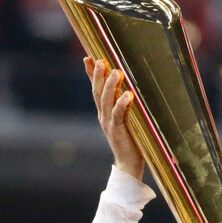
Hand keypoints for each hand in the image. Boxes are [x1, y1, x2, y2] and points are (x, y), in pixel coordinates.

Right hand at [84, 57, 144, 179]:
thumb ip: (125, 107)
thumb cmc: (132, 141)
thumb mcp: (126, 120)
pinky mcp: (118, 131)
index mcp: (104, 112)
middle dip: (97, 75)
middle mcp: (104, 116)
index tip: (88, 58)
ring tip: (116, 72)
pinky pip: (118, 115)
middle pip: (98, 92)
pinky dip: (122, 104)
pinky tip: (128, 94)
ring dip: (110, 85)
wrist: (129, 164)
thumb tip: (129, 90)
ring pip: (106, 101)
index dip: (91, 74)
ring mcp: (109, 123)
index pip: (96, 90)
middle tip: (100, 60)